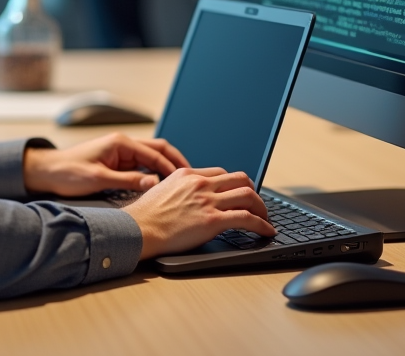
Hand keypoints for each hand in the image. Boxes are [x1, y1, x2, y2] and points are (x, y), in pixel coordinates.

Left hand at [22, 133, 188, 196]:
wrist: (45, 172)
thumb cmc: (67, 172)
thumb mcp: (99, 179)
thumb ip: (128, 181)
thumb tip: (154, 184)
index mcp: (120, 143)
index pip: (155, 153)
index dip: (173, 167)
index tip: (187, 179)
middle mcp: (123, 145)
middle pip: (158, 150)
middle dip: (176, 163)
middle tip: (192, 178)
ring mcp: (120, 153)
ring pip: (151, 159)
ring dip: (166, 169)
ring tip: (182, 184)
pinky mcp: (116, 163)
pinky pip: (141, 167)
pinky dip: (153, 175)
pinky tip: (162, 187)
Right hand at [123, 168, 274, 258]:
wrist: (138, 229)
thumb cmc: (144, 217)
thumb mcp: (161, 190)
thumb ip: (179, 190)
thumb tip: (188, 199)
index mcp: (187, 174)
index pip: (221, 173)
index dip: (235, 184)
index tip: (240, 193)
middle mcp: (200, 184)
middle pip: (240, 179)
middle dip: (253, 192)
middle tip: (257, 205)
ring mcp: (207, 201)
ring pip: (249, 196)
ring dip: (262, 208)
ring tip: (265, 219)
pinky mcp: (212, 220)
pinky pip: (247, 219)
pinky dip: (262, 225)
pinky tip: (266, 232)